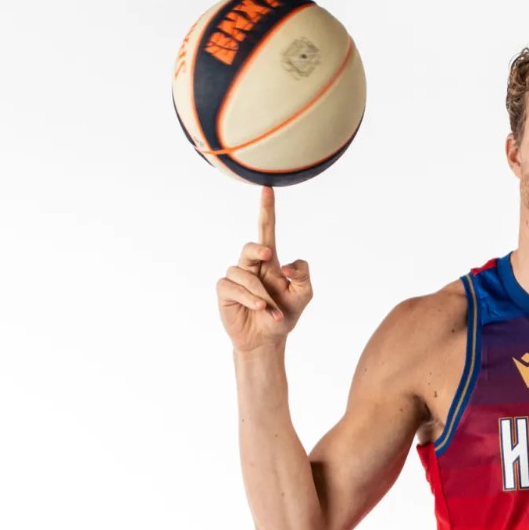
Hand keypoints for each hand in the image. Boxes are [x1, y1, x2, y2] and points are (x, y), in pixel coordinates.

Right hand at [216, 185, 312, 351]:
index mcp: (270, 262)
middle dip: (258, 249)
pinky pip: (233, 286)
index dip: (266, 210)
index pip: (266, 230)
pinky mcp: (225, 291)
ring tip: (271, 310)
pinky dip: (249, 297)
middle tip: (270, 256)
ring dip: (261, 293)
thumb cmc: (284, 314)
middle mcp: (251, 265)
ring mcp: (236, 277)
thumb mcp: (303, 295)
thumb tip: (286, 265)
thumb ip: (303, 275)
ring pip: (244, 272)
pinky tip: (260, 308)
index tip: (267, 188)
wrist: (267, 340)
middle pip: (251, 246)